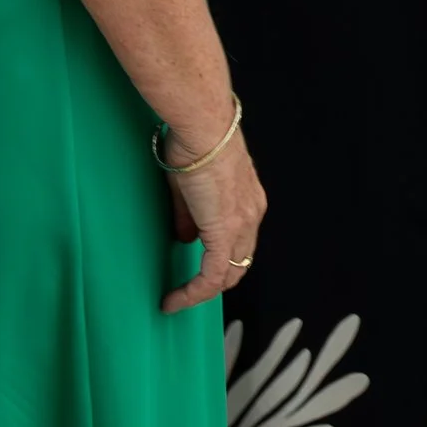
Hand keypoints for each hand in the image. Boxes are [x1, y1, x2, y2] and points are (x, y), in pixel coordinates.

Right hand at [161, 125, 266, 314]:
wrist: (203, 127)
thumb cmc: (196, 139)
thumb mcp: (192, 182)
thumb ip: (191, 215)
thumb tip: (186, 237)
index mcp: (249, 200)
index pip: (241, 243)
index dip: (222, 260)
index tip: (199, 270)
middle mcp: (252, 215)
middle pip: (239, 264)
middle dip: (214, 282)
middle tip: (189, 290)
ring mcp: (242, 226)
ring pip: (227, 275)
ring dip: (202, 291)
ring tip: (178, 299)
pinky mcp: (224, 233)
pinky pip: (211, 276)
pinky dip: (193, 292)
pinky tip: (174, 299)